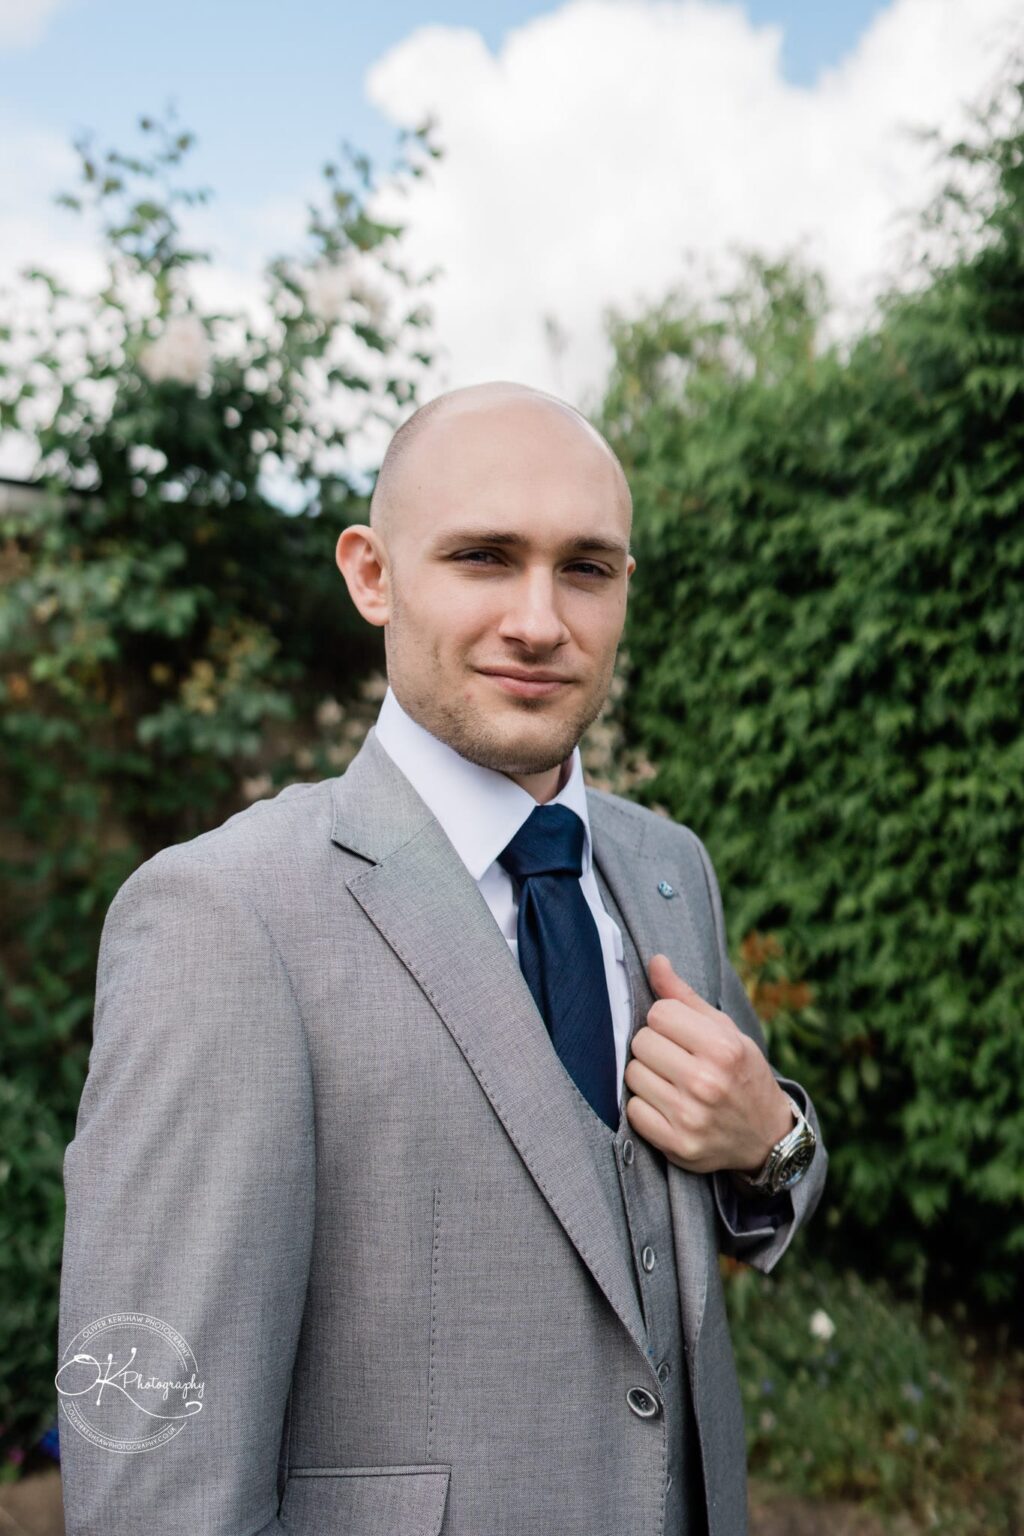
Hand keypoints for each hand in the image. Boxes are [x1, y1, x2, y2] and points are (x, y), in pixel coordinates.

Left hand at [623, 953, 793, 1174]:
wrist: (766, 1136)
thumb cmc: (741, 1074)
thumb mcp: (725, 1031)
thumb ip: (685, 997)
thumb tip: (655, 961)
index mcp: (723, 1048)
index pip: (658, 1014)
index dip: (666, 1021)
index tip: (681, 1034)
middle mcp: (706, 1083)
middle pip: (641, 1042)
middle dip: (654, 1046)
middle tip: (675, 1059)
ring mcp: (690, 1117)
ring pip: (632, 1074)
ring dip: (646, 1075)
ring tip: (671, 1082)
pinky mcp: (677, 1145)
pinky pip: (633, 1111)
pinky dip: (644, 1106)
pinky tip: (667, 1105)